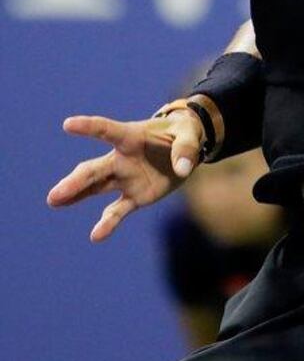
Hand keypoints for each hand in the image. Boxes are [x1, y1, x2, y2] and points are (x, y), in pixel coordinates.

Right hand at [47, 109, 204, 241]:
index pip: (108, 130)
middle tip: (55, 195)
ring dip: (77, 196)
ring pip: (96, 188)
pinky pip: (118, 210)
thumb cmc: (184, 133)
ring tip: (55, 202)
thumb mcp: (190, 134)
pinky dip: (108, 223)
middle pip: (95, 169)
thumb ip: (186, 149)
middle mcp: (122, 158)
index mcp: (133, 136)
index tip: (68, 124)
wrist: (187, 149)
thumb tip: (182, 169)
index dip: (89, 126)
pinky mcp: (134, 196)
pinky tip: (96, 235)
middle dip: (76, 182)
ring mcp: (126, 178)